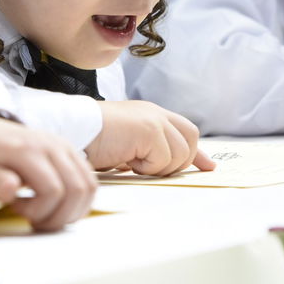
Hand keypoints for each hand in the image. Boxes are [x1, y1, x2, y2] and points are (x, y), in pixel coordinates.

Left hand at [0, 115, 95, 231]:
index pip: (52, 190)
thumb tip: (10, 189)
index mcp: (28, 150)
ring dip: (72, 211)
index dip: (39, 211)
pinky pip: (90, 182)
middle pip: (76, 190)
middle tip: (35, 219)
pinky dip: (79, 202)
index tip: (18, 210)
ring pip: (88, 187)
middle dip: (58, 217)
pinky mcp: (72, 153)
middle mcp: (52, 146)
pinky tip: (58, 207)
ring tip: (47, 214)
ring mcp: (65, 148)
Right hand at [86, 101, 215, 176]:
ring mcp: (154, 119)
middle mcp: (155, 113)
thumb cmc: (93, 141)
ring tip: (132, 162)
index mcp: (150, 114)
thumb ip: (149, 151)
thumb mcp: (127, 146)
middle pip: (190, 139)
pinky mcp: (149, 130)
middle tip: (150, 169)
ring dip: (157, 167)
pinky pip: (162, 160)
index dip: (197, 153)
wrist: (75, 131)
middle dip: (179, 162)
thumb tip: (167, 166)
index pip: (186, 131)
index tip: (209, 167)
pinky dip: (146, 168)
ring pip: (179, 155)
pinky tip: (126, 160)